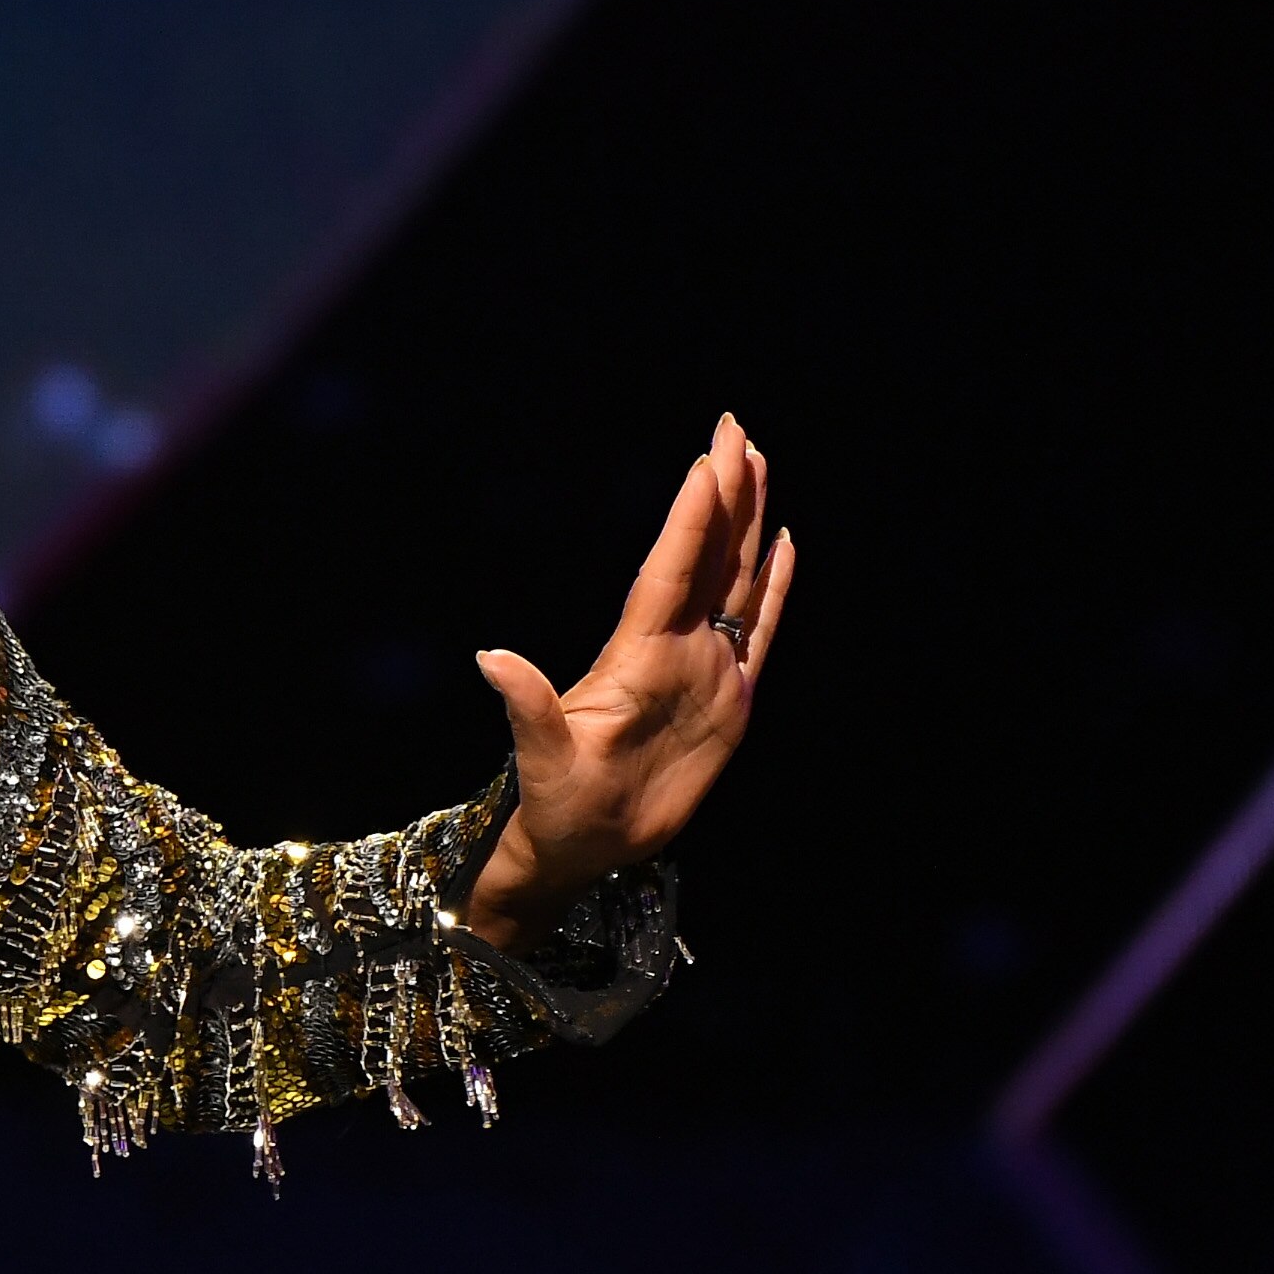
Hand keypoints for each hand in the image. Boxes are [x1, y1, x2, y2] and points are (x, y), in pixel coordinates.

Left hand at [464, 412, 792, 949]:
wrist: (586, 845)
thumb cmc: (557, 806)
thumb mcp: (541, 760)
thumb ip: (526, 708)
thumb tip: (489, 659)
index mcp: (635, 654)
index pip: (668, 572)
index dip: (690, 519)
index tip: (706, 460)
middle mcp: (673, 647)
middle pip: (706, 555)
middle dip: (724, 493)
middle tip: (736, 428)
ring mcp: (703, 667)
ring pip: (734, 578)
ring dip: (748, 523)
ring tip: (760, 464)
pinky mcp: (729, 697)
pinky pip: (761, 630)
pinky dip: (774, 587)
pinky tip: (784, 545)